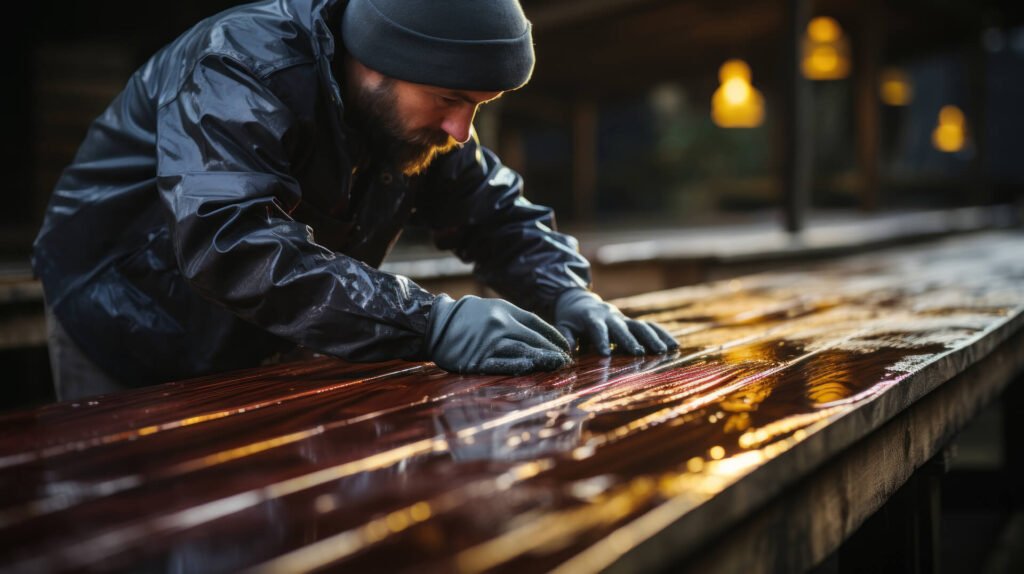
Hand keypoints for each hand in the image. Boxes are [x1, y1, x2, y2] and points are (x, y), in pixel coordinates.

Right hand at [427, 295, 571, 374]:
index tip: (565, 346)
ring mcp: (488, 342)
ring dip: (542, 360)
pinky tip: (531, 367)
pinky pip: (501, 363)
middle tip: (565, 361)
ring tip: (556, 366)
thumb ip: (512, 316)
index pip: (536, 323)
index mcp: (504, 310)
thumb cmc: (463, 315)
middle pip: (533, 339)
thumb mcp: (489, 306)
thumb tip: (537, 332)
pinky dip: (518, 366)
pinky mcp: (476, 359)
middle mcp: (499, 324)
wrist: (433, 324)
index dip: (553, 335)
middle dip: (552, 350)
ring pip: (522, 351)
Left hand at [554, 289, 677, 355]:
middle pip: (622, 328)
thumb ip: (567, 337)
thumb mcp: (563, 325)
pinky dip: (662, 334)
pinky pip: (649, 326)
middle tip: (639, 353)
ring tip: (664, 351)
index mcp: (591, 317)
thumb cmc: (570, 318)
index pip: (597, 329)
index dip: (602, 340)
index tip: (606, 354)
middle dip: (631, 340)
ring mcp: (624, 319)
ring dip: (652, 338)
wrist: (580, 300)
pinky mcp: (633, 322)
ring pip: (640, 326)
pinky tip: (674, 345)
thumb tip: (567, 350)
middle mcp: (611, 317)